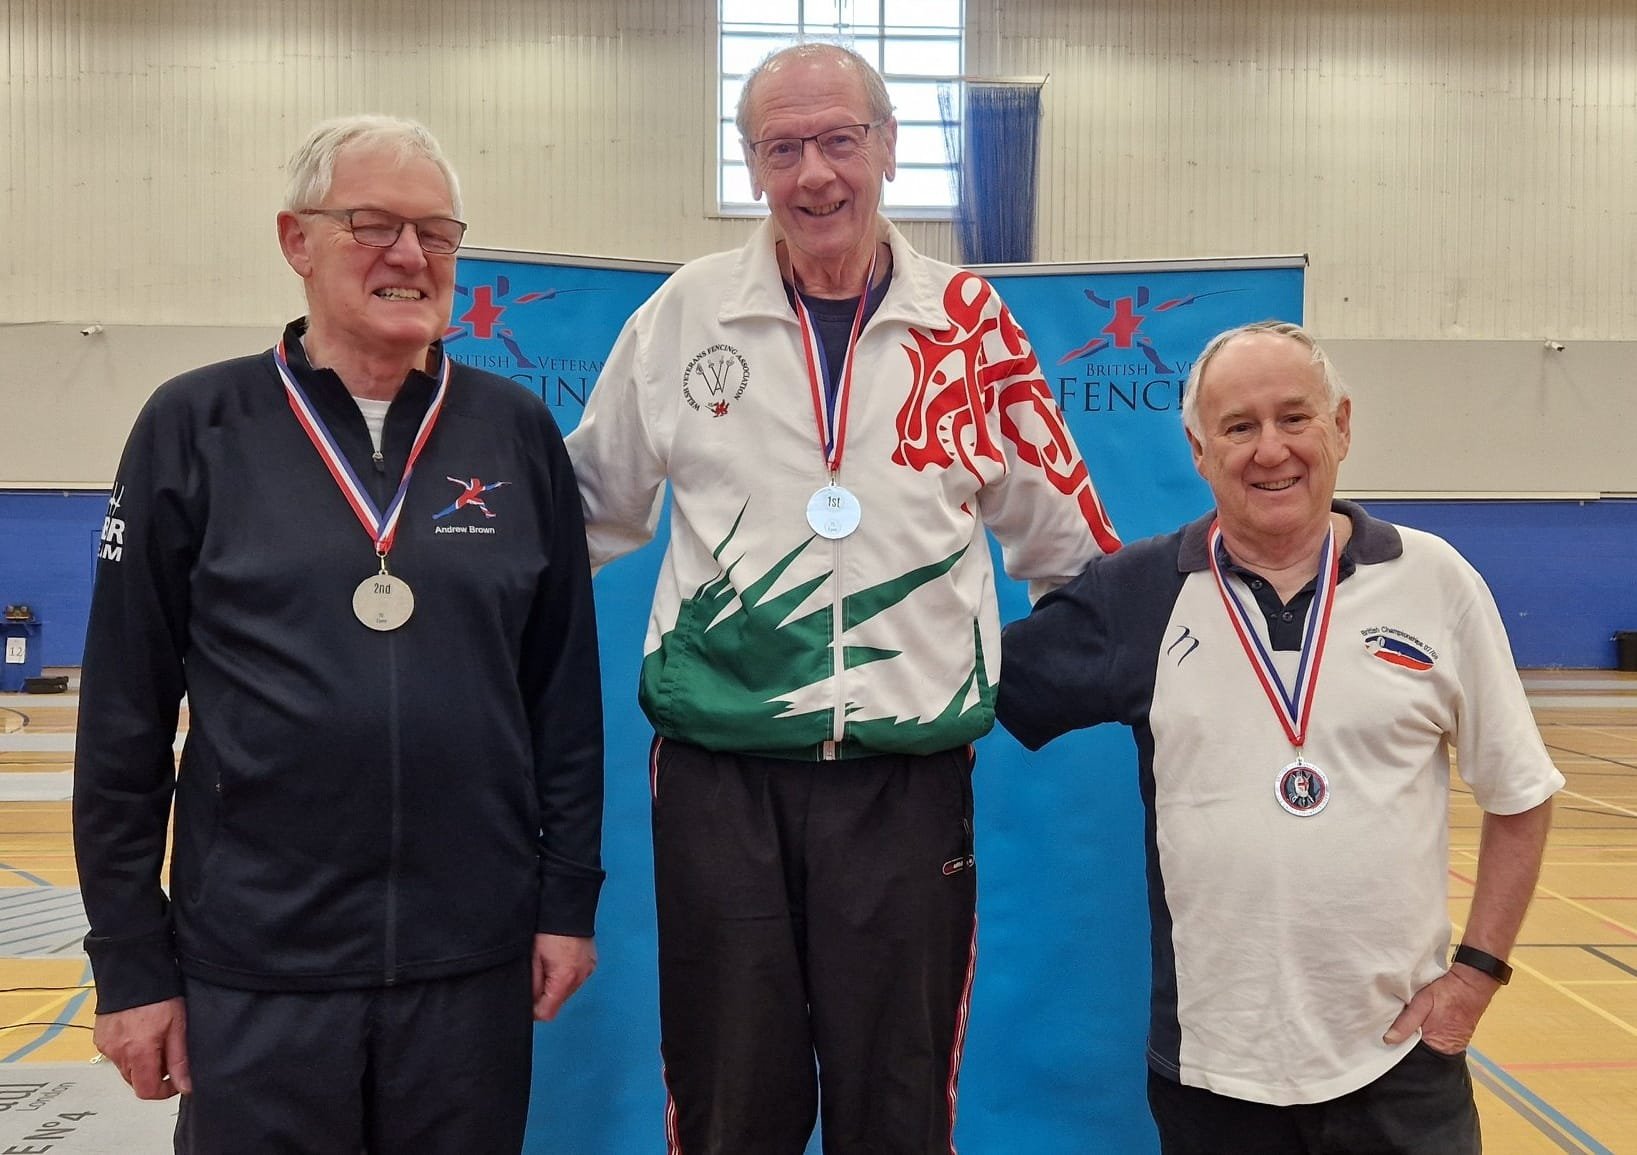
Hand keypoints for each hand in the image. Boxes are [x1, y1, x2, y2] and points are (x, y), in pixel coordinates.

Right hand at [93, 996, 191, 1098]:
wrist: (133, 970)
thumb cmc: (159, 994)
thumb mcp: (178, 1026)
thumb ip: (180, 1059)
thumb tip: (185, 1086)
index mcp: (138, 1052)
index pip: (147, 1091)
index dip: (164, 1091)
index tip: (175, 1081)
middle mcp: (118, 1052)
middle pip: (136, 1081)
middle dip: (153, 1074)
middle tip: (168, 1052)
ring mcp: (106, 1045)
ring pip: (126, 1068)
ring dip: (141, 1062)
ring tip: (154, 1037)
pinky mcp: (100, 1038)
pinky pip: (116, 1054)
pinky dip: (129, 1051)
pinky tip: (140, 1032)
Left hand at [532, 933, 596, 1021]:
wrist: (567, 905)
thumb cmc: (547, 928)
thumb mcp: (532, 958)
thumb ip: (531, 984)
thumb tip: (529, 1001)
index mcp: (565, 978)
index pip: (547, 1013)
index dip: (533, 1010)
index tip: (526, 999)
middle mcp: (581, 977)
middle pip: (558, 1002)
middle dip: (545, 994)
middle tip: (536, 973)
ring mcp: (588, 969)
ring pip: (567, 990)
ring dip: (556, 984)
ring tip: (548, 962)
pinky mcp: (591, 962)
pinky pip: (575, 977)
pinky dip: (566, 974)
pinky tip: (559, 959)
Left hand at [1383, 965, 1499, 1054]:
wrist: (1472, 985)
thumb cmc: (1448, 992)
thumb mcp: (1421, 1003)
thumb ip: (1405, 1023)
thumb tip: (1389, 1039)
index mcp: (1437, 1045)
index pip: (1412, 1056)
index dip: (1399, 1047)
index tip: (1387, 1038)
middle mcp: (1447, 1050)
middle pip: (1419, 1053)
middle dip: (1407, 1043)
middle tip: (1396, 1029)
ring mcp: (1453, 1047)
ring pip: (1427, 1047)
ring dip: (1417, 1038)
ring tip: (1409, 1026)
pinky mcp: (1456, 1040)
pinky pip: (1436, 1041)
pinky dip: (1427, 1034)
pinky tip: (1421, 1024)